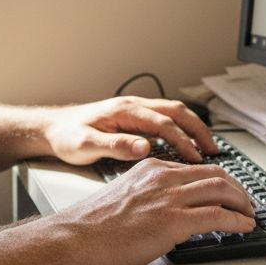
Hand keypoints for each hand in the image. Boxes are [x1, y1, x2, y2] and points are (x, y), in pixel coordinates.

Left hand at [41, 96, 217, 164]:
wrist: (51, 128)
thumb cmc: (66, 137)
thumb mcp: (85, 146)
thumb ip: (115, 146)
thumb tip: (144, 148)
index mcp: (124, 111)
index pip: (164, 124)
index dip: (183, 141)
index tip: (197, 158)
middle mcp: (132, 106)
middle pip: (176, 111)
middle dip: (198, 130)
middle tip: (213, 150)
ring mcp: (134, 110)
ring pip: (173, 112)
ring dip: (192, 127)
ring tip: (207, 147)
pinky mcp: (132, 117)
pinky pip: (164, 118)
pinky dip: (181, 128)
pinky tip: (185, 144)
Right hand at [58, 158, 256, 264]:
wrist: (79, 237)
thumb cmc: (95, 224)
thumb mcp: (126, 194)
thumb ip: (149, 193)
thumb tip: (166, 208)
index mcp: (151, 167)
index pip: (195, 168)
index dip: (218, 180)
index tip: (227, 190)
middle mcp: (163, 176)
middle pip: (215, 174)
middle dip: (237, 188)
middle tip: (246, 202)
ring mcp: (170, 197)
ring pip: (221, 190)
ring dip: (242, 203)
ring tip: (249, 214)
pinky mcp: (174, 220)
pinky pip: (218, 216)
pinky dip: (237, 220)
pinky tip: (244, 227)